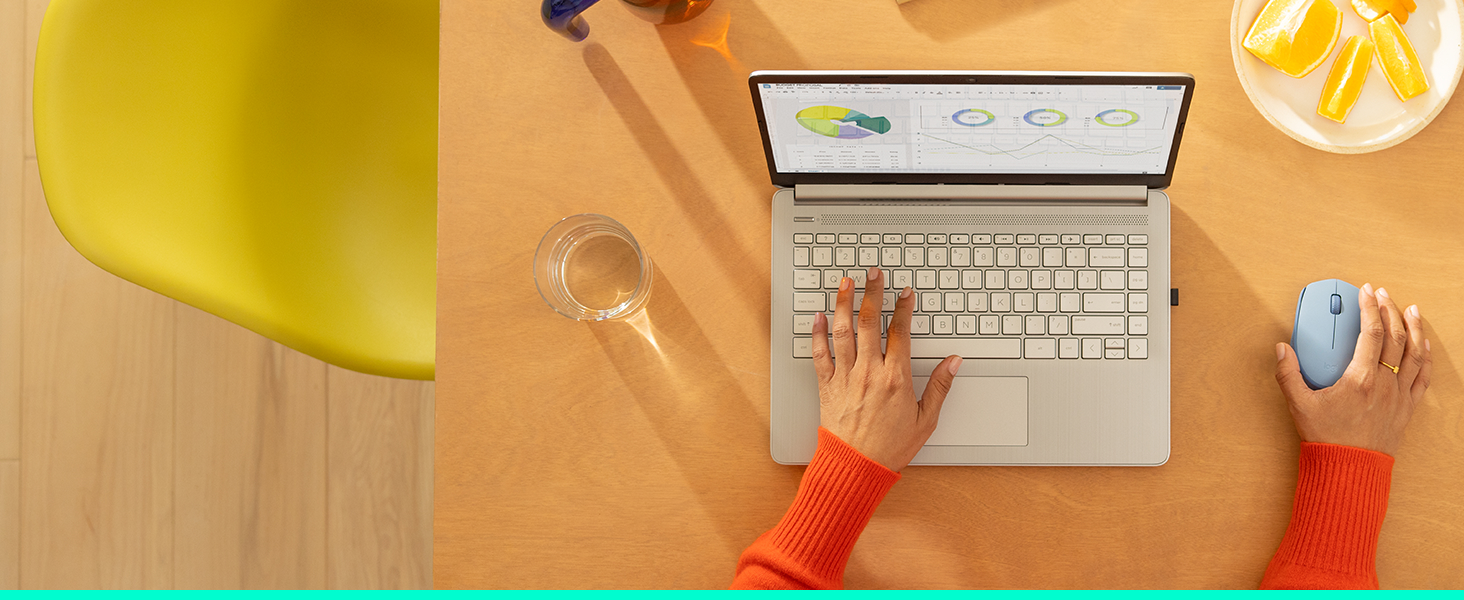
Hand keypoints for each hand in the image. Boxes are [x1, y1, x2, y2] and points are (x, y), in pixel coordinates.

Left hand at [811, 267, 961, 471]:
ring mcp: (846, 377)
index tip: (906, 293)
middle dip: (872, 293)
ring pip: (843, 331)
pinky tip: (818, 316)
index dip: (904, 308)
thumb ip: (940, 387)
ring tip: (845, 283)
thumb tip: (954, 362)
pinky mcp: (827, 386)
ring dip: (843, 303)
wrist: (856, 468)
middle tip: (873, 273)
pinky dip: (817, 333)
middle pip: (870, 322)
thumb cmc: (890, 448)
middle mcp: (869, 372)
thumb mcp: (926, 420)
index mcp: (896, 378)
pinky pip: (820, 354)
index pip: (901, 332)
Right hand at [1275, 284, 1431, 454]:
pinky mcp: (1407, 408)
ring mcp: (1400, 395)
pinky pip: (1424, 376)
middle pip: (1395, 337)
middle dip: (1390, 310)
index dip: (1370, 307)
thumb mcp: (1299, 405)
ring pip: (1415, 353)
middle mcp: (1385, 383)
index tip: (1366, 292)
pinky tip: (1423, 344)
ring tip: (1410, 310)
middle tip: (1382, 295)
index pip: (1371, 332)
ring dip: (1414, 328)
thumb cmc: (1327, 439)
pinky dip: (1426, 356)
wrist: (1350, 469)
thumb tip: (1282, 349)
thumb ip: (1288, 374)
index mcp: (1360, 379)